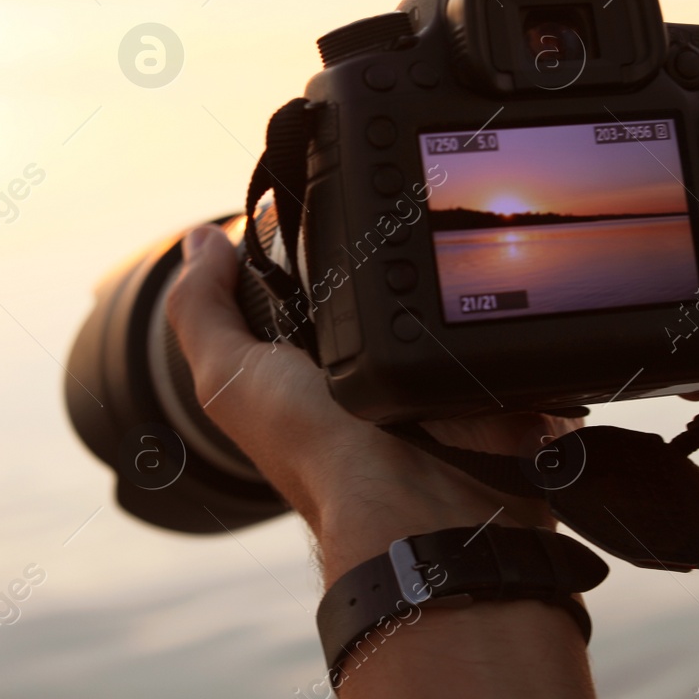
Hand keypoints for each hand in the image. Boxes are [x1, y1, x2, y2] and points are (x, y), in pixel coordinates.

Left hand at [164, 225, 573, 578]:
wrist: (416, 509)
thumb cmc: (318, 455)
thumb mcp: (232, 378)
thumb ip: (203, 311)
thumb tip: (201, 240)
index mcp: (311, 366)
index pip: (311, 280)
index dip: (309, 238)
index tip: (321, 189)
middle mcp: (369, 375)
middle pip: (378, 284)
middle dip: (386, 248)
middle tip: (392, 208)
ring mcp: (433, 380)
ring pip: (441, 299)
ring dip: (444, 275)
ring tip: (439, 247)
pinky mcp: (488, 387)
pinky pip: (497, 333)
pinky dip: (491, 314)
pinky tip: (483, 290)